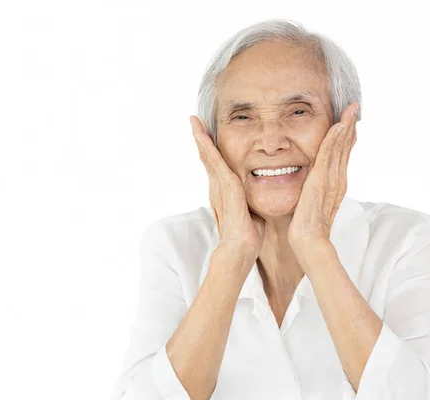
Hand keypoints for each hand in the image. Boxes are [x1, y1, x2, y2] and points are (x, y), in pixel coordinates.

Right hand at [190, 115, 265, 261]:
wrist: (239, 249)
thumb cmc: (247, 236)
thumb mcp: (251, 213)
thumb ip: (251, 203)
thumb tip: (258, 201)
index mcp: (224, 192)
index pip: (216, 166)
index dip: (211, 150)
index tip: (206, 135)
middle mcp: (217, 187)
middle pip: (207, 158)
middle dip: (201, 139)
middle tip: (194, 121)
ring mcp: (218, 187)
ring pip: (208, 157)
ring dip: (201, 138)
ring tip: (194, 122)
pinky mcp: (225, 187)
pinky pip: (215, 162)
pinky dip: (208, 147)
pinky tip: (203, 135)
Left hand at [287, 101, 358, 251]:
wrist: (308, 241)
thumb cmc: (305, 226)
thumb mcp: (309, 203)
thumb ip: (311, 192)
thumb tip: (308, 185)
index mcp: (334, 184)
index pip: (340, 155)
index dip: (345, 137)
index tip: (347, 121)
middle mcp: (336, 180)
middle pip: (345, 148)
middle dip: (349, 127)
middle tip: (353, 107)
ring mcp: (331, 180)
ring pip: (340, 148)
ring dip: (345, 127)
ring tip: (350, 110)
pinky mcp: (321, 181)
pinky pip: (329, 156)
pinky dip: (335, 140)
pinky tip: (338, 126)